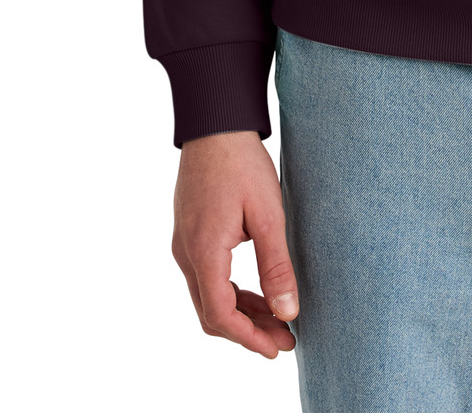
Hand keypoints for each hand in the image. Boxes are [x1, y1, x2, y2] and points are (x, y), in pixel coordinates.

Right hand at [172, 130, 298, 358]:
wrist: (214, 123)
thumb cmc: (242, 163)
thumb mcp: (268, 214)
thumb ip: (276, 265)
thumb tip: (287, 311)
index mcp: (204, 251)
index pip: (220, 315)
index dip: (249, 338)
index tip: (277, 347)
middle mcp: (186, 253)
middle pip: (211, 312)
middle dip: (247, 332)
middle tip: (283, 340)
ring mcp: (183, 244)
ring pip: (207, 296)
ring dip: (239, 313)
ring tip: (275, 321)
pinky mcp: (189, 234)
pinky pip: (206, 277)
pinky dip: (229, 292)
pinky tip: (256, 293)